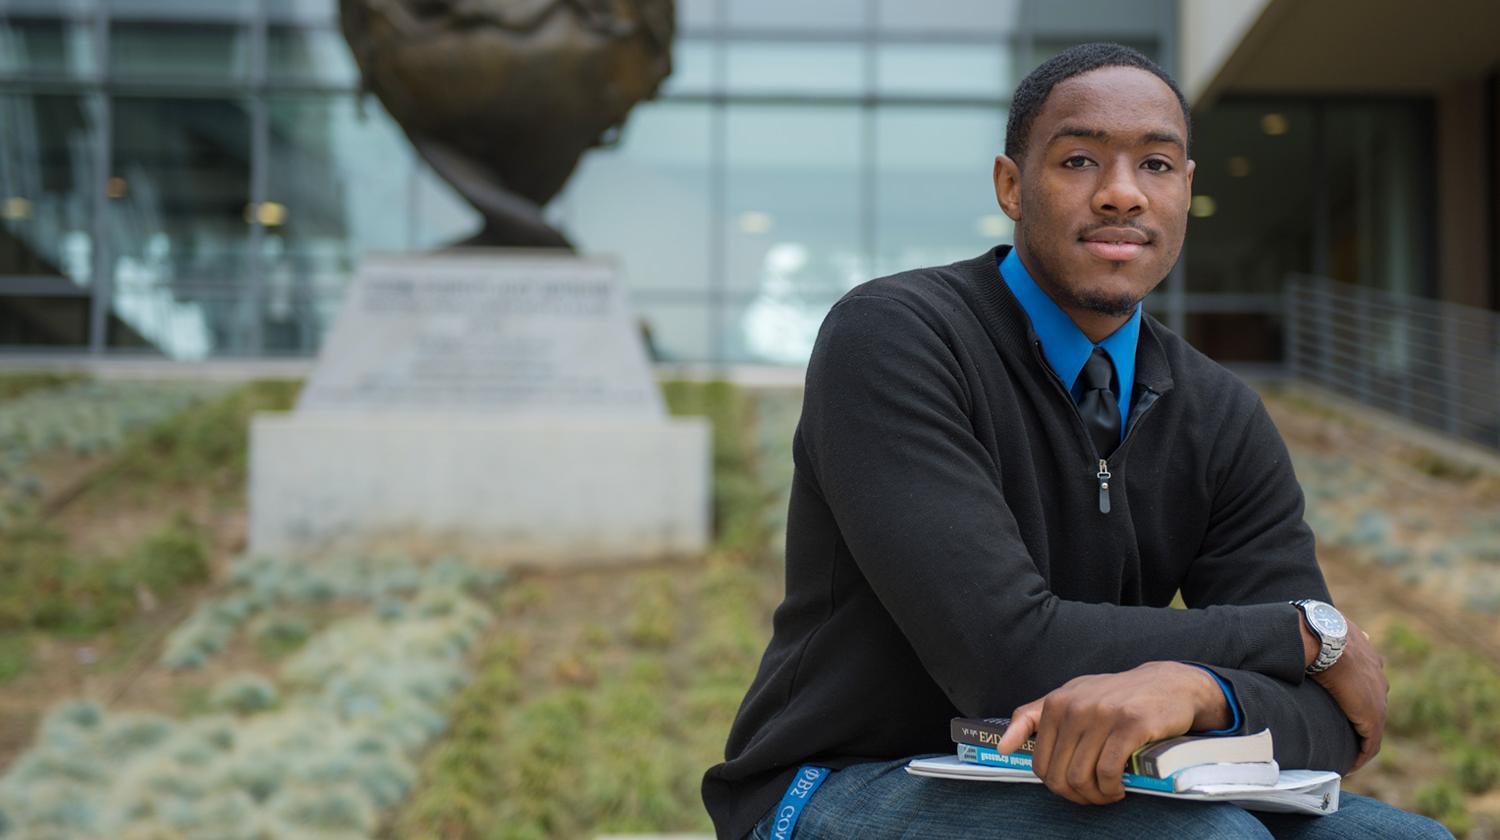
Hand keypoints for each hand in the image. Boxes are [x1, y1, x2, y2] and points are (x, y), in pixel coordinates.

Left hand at [994, 662, 1230, 804]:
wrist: (1168, 684)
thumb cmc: (1116, 696)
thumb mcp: (1071, 696)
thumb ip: (1033, 718)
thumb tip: (1001, 747)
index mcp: (1056, 703)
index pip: (1040, 762)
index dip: (1056, 785)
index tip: (1075, 788)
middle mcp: (1075, 707)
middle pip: (1060, 774)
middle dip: (1076, 795)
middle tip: (1095, 796)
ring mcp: (1102, 715)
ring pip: (1082, 776)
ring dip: (1096, 796)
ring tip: (1109, 794)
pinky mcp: (1130, 725)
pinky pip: (1108, 771)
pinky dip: (1112, 789)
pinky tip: (1120, 788)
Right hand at [1309, 618, 1386, 772]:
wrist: (1321, 637)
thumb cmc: (1311, 629)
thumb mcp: (1319, 625)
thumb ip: (1322, 630)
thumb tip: (1309, 623)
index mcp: (1365, 652)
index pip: (1364, 679)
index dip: (1352, 695)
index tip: (1340, 706)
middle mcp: (1377, 674)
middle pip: (1371, 703)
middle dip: (1358, 718)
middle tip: (1342, 733)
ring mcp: (1376, 696)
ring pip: (1372, 725)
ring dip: (1359, 740)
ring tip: (1345, 753)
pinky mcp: (1371, 716)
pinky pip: (1370, 743)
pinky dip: (1360, 755)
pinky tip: (1349, 765)